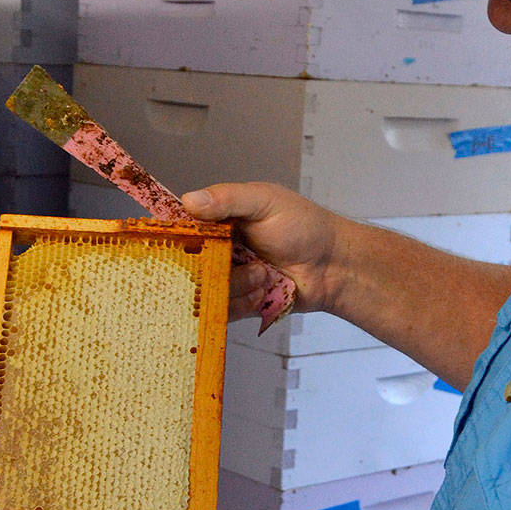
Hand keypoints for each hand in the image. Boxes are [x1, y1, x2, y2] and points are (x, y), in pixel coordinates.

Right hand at [181, 182, 346, 322]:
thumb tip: (189, 200)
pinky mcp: (237, 302)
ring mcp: (227, 277)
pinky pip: (222, 310)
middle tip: (231, 259)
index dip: (175, 236)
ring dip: (235, 283)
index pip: (182, 228)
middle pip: (188, 264)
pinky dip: (242, 302)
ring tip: (263, 273)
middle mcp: (218, 249)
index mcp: (219, 220)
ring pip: (205, 289)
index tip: (180, 241)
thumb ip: (227, 199)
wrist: (334, 265)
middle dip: (207, 266)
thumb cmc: (304, 226)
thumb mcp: (265, 201)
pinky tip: (263, 290)